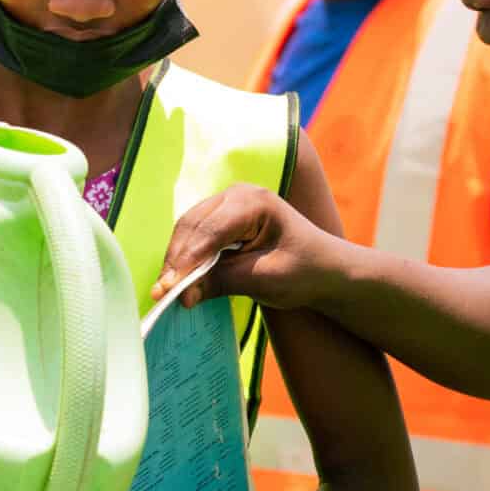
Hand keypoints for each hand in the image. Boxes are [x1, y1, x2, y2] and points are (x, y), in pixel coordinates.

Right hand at [152, 184, 345, 311]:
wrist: (327, 270)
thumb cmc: (305, 271)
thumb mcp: (266, 279)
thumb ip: (223, 282)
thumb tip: (183, 295)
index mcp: (254, 202)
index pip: (210, 230)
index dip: (188, 261)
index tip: (173, 290)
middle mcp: (237, 195)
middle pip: (193, 225)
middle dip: (176, 261)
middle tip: (162, 294)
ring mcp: (228, 204)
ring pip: (189, 229)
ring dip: (177, 260)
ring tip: (165, 291)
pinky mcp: (223, 219)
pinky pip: (196, 235)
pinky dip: (186, 258)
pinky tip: (178, 281)